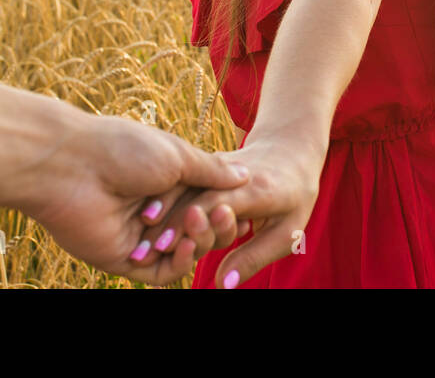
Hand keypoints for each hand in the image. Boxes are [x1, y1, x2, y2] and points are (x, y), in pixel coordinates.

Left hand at [16, 112, 250, 284]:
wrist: (73, 165)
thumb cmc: (124, 149)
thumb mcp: (178, 156)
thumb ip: (211, 172)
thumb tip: (245, 176)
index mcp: (165, 184)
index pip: (205, 204)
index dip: (224, 206)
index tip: (243, 202)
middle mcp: (154, 212)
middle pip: (197, 230)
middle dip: (213, 225)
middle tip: (218, 213)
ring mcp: (139, 237)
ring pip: (182, 253)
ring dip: (198, 243)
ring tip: (197, 226)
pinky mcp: (123, 259)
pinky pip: (161, 272)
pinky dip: (179, 263)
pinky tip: (186, 247)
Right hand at [136, 129, 326, 287]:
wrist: (291, 148)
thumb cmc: (295, 196)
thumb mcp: (289, 231)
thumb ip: (255, 257)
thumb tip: (224, 286)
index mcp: (256, 189)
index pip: (216, 204)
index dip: (189, 225)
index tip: (165, 248)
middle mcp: (232, 175)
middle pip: (194, 197)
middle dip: (168, 225)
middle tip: (145, 252)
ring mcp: (215, 167)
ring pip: (182, 188)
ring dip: (159, 213)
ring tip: (139, 241)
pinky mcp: (204, 166)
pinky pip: (181, 182)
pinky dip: (162, 201)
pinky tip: (142, 221)